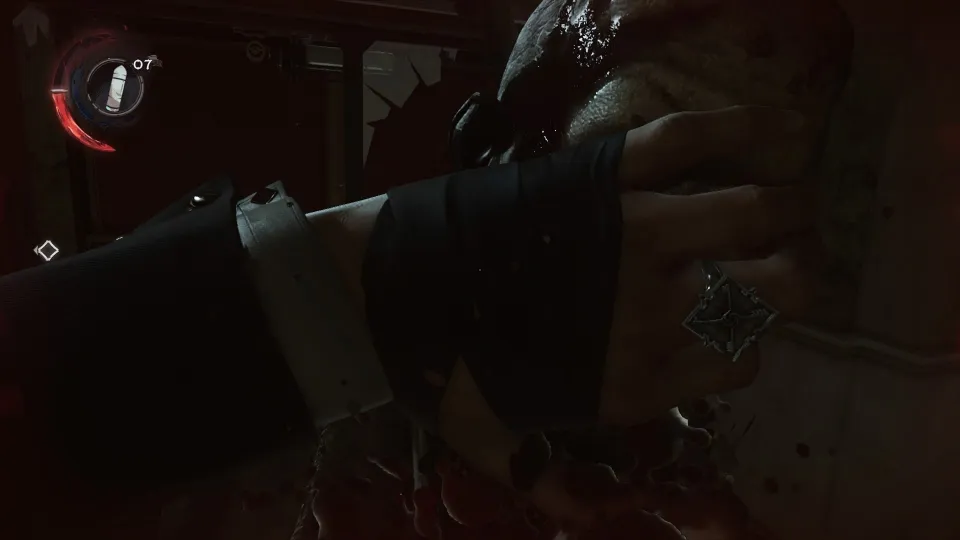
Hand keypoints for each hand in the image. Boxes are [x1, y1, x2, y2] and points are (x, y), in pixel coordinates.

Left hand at [437, 105, 821, 526]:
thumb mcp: (494, 443)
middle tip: (786, 255)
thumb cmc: (444, 369)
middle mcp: (655, 310)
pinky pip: (685, 141)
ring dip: (787, 203)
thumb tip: (577, 512)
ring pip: (751, 212)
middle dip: (797, 272)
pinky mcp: (605, 177)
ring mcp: (635, 236)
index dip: (749, 342)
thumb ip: (541, 479)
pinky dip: (737, 126)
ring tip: (788, 197)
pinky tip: (767, 129)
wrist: (394, 291)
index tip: (732, 323)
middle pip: (774, 288)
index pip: (742, 361)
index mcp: (637, 378)